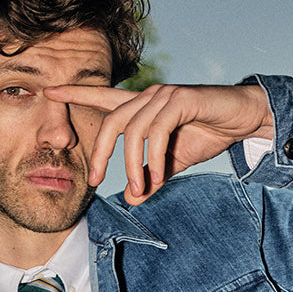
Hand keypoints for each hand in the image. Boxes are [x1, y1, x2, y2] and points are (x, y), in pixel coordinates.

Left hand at [43, 82, 272, 204]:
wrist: (243, 120)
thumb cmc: (208, 134)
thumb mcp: (173, 162)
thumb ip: (152, 177)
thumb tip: (132, 199)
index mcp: (142, 107)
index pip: (103, 98)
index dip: (76, 93)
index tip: (49, 92)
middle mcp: (149, 96)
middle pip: (110, 120)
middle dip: (99, 152)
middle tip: (96, 181)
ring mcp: (164, 95)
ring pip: (133, 130)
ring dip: (132, 164)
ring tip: (140, 190)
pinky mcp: (181, 99)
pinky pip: (157, 131)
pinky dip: (155, 158)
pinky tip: (158, 178)